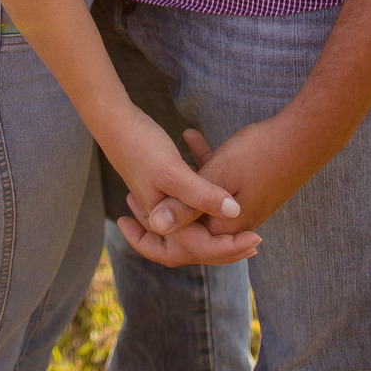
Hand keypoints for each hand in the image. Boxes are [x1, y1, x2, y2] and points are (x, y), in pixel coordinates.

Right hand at [103, 110, 260, 266]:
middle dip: (224, 247)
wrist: (114, 122)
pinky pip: (189, 197)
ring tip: (240, 222)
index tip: (256, 239)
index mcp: (166, 222)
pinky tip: (216, 183)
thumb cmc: (142, 146)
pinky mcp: (164, 182)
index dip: (231, 248)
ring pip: (194, 222)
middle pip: (197, 244)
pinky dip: (202, 192)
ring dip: (216, 223)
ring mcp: (162, 200)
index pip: (202, 249)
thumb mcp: (174, 172)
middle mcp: (163, 218)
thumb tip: (235, 213)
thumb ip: (202, 195)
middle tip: (252, 243)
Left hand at [127, 117, 321, 243]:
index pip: (182, 248)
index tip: (125, 217)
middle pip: (189, 228)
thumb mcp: (216, 175)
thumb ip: (186, 205)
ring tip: (156, 165)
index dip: (151, 237)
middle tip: (131, 202)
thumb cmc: (260, 153)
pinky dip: (204, 168)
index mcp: (224, 227)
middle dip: (163, 213)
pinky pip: (218, 184)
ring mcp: (244, 206)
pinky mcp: (250, 188)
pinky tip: (193, 138)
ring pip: (201, 202)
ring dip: (182, 185)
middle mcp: (234, 222)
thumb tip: (155, 226)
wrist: (307, 135)